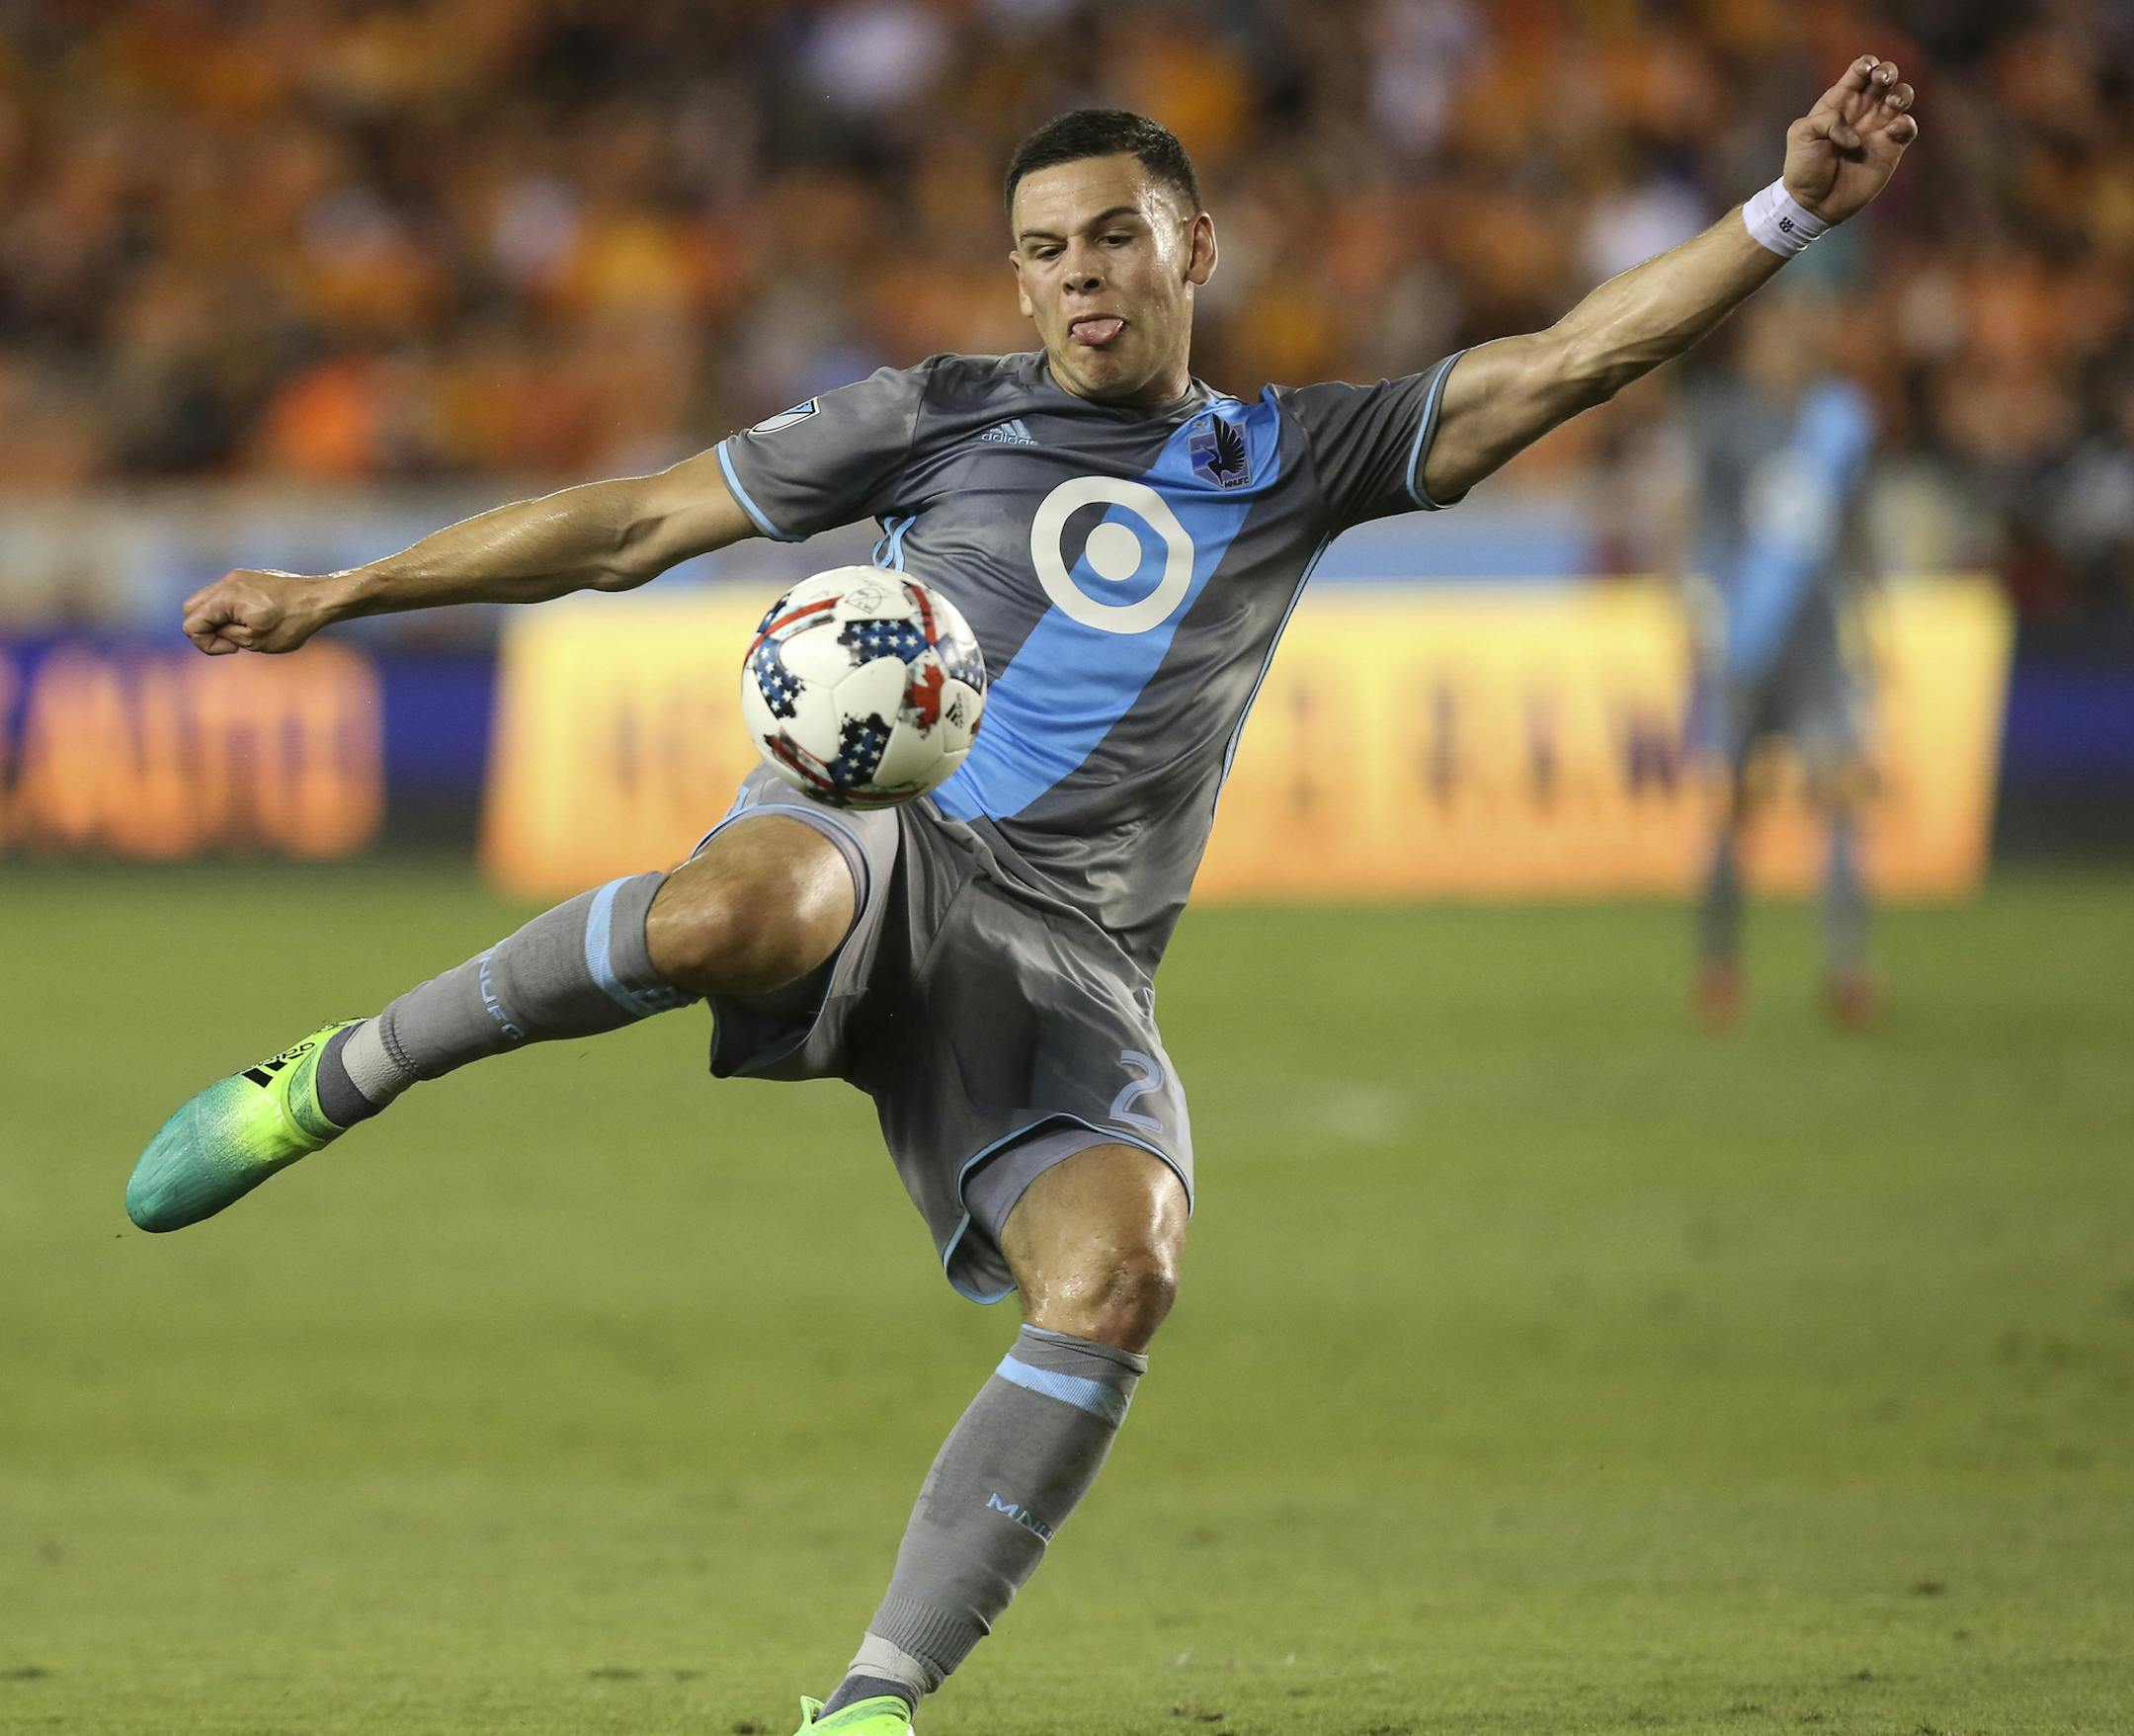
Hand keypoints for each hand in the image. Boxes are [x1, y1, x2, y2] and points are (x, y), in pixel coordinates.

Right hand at [181, 569, 337, 655]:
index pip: (191, 624)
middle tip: (234, 641)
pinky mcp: (248, 578)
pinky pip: (225, 595)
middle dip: (206, 630)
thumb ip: (227, 635)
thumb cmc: (294, 622)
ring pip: (207, 600)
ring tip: (244, 632)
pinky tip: (254, 621)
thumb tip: (217, 630)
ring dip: (217, 620)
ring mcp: (237, 578)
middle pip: (192, 609)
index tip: (234, 648)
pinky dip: (229, 610)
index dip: (207, 644)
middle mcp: (226, 583)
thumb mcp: (257, 641)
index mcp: (225, 598)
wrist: (322, 599)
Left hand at [1783, 55, 1918, 224]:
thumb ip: (1825, 121)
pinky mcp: (1891, 147)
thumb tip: (1856, 134)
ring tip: (1892, 104)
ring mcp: (1878, 127)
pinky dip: (1906, 124)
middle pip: (1886, 76)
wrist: (1813, 202)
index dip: (1867, 64)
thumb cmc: (1803, 166)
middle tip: (1882, 80)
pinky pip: (1908, 126)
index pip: (1860, 70)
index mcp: (1840, 100)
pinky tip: (1892, 132)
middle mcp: (1862, 109)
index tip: (1865, 71)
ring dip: (1902, 94)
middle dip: (1888, 71)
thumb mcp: (1801, 135)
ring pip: (1902, 96)